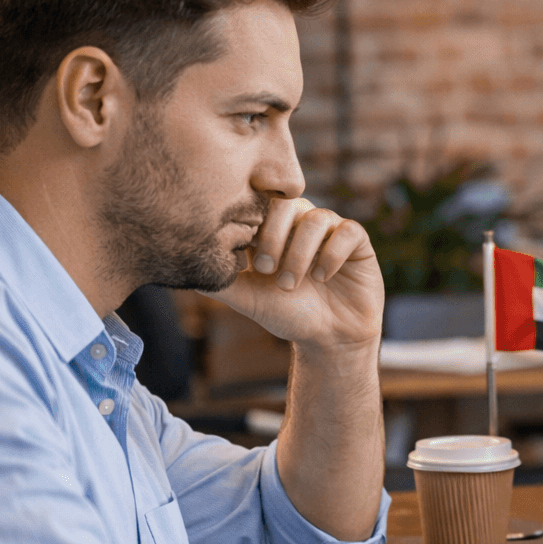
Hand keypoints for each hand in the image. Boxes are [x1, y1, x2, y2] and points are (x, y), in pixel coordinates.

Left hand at [201, 197, 383, 348]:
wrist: (329, 339)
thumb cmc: (288, 315)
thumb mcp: (249, 298)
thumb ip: (220, 281)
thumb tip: (184, 266)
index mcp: (276, 229)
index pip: (261, 207)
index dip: (253, 227)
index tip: (247, 260)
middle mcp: (303, 223)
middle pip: (287, 205)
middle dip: (274, 237)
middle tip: (264, 270)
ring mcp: (332, 230)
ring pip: (316, 219)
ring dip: (299, 253)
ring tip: (291, 284)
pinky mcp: (358, 242)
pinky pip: (347, 231)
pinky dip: (331, 255)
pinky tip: (321, 278)